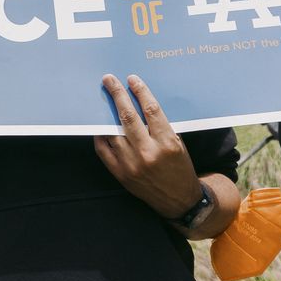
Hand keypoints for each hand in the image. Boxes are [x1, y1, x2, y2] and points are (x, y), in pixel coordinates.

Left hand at [93, 74, 202, 219]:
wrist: (178, 200)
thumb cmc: (180, 168)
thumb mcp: (178, 144)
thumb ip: (161, 126)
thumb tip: (142, 102)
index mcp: (167, 143)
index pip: (151, 109)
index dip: (140, 91)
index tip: (132, 79)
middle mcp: (148, 153)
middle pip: (128, 116)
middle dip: (117, 94)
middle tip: (109, 80)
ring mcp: (132, 164)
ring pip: (113, 131)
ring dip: (106, 112)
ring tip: (101, 98)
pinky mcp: (120, 174)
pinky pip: (103, 149)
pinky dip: (101, 135)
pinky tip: (100, 125)